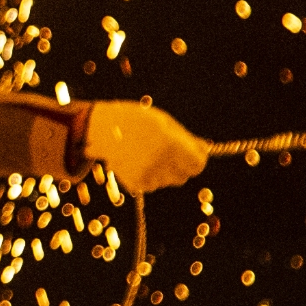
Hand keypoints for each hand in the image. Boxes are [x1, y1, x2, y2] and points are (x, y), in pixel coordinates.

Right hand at [82, 102, 207, 193]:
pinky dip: (149, 176)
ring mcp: (146, 175)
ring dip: (164, 171)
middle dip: (180, 166)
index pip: (198, 165)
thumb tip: (205, 149)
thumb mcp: (163, 122)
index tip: (193, 153)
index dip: (197, 159)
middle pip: (183, 176)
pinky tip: (138, 161)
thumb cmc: (136, 120)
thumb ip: (185, 138)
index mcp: (169, 144)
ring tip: (148, 153)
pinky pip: (152, 185)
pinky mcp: (135, 184)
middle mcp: (159, 162)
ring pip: (167, 181)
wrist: (100, 129)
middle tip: (168, 152)